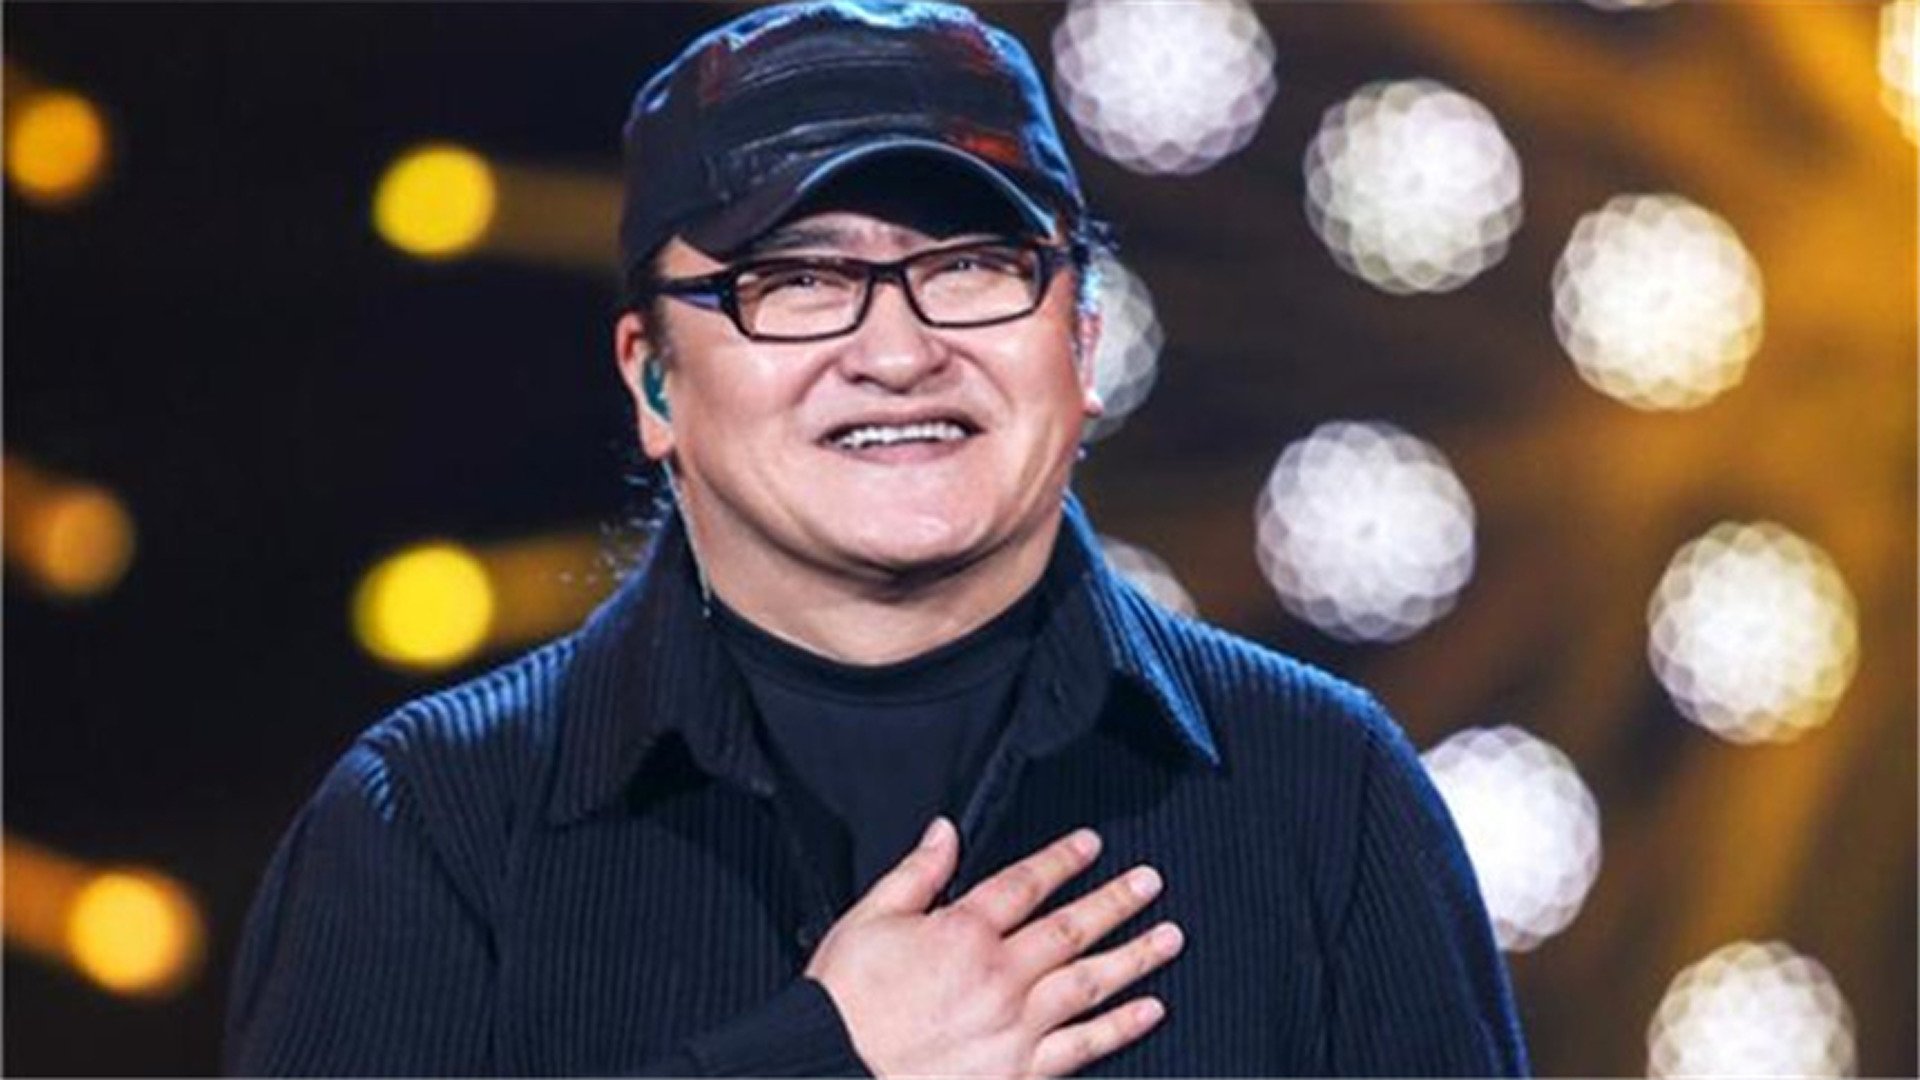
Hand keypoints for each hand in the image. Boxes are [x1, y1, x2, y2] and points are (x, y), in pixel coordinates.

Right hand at [804, 817, 1183, 1077]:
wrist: (831, 1073)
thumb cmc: (842, 1005)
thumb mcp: (867, 920)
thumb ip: (915, 873)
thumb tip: (944, 831)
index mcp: (961, 932)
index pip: (1025, 883)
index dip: (1062, 859)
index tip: (1092, 844)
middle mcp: (999, 975)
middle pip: (1071, 928)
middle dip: (1116, 901)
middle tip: (1150, 881)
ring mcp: (1015, 1026)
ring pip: (1090, 983)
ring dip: (1135, 956)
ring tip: (1170, 936)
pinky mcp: (1019, 1072)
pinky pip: (1083, 1046)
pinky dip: (1121, 1027)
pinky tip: (1150, 1011)